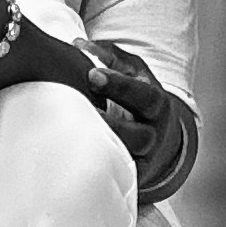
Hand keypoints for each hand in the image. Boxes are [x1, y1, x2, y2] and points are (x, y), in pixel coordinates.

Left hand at [80, 39, 195, 197]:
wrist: (157, 133)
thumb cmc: (136, 93)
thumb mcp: (131, 70)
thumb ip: (108, 55)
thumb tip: (79, 45)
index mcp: (156, 105)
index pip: (143, 96)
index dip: (119, 86)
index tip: (92, 74)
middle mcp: (154, 136)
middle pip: (138, 136)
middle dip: (109, 124)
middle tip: (76, 109)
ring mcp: (143, 161)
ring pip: (125, 162)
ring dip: (99, 151)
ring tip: (68, 137)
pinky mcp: (130, 181)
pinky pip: (114, 180)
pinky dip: (94, 173)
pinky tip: (68, 161)